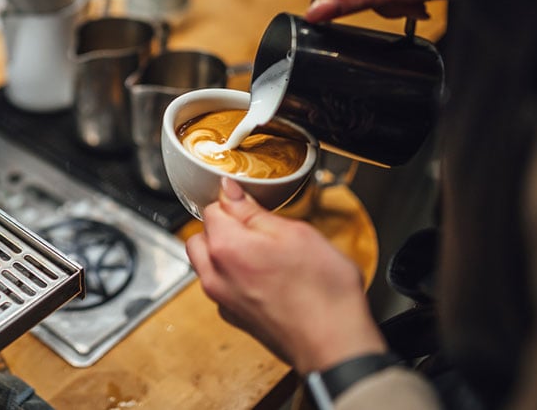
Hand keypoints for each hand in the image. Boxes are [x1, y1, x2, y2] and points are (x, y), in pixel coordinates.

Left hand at [186, 178, 385, 373]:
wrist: (334, 345)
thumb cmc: (322, 293)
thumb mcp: (295, 232)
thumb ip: (253, 210)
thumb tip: (229, 191)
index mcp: (225, 247)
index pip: (211, 208)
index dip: (235, 203)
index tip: (253, 206)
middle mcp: (215, 276)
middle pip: (202, 236)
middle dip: (223, 227)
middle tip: (257, 229)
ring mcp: (222, 300)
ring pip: (207, 264)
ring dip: (225, 253)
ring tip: (262, 253)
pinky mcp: (234, 317)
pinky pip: (221, 287)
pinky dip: (234, 277)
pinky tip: (265, 277)